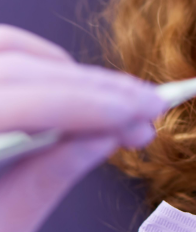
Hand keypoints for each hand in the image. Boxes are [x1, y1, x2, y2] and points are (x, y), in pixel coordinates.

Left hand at [0, 24, 166, 231]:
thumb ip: (48, 180)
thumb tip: (105, 139)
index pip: (20, 105)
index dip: (87, 106)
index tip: (137, 113)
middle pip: (21, 70)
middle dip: (95, 87)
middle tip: (145, 104)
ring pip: (13, 51)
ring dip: (74, 73)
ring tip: (119, 100)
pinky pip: (3, 51)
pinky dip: (45, 64)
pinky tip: (76, 87)